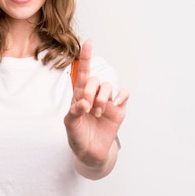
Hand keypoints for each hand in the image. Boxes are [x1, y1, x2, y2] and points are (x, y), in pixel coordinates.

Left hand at [64, 40, 128, 169]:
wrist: (91, 153)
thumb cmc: (78, 136)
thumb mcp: (70, 126)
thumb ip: (74, 113)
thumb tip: (84, 103)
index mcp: (80, 95)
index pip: (83, 72)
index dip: (86, 57)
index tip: (88, 42)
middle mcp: (94, 95)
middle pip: (95, 80)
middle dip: (91, 91)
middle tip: (88, 107)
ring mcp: (107, 102)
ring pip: (109, 86)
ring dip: (103, 98)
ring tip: (98, 113)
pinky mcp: (119, 110)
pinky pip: (124, 94)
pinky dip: (121, 96)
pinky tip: (116, 104)